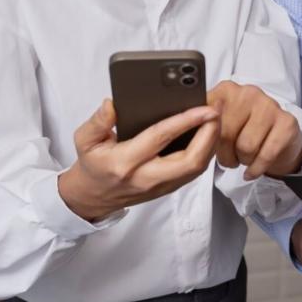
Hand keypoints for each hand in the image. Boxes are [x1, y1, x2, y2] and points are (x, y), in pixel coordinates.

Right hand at [58, 99, 219, 222]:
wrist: (92, 196)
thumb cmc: (92, 165)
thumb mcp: (85, 139)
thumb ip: (98, 121)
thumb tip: (112, 104)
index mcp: (125, 162)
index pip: (160, 138)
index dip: (185, 121)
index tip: (202, 107)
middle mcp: (145, 177)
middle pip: (190, 161)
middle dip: (209, 135)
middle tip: (216, 111)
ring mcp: (159, 186)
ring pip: (196, 168)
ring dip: (211, 143)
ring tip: (215, 118)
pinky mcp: (167, 188)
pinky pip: (193, 172)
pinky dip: (205, 151)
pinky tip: (207, 134)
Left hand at [207, 80, 301, 178]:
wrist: (278, 139)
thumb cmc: (243, 131)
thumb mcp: (219, 123)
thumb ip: (203, 123)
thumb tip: (186, 129)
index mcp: (226, 90)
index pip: (207, 118)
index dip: (207, 140)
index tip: (209, 148)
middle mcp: (248, 93)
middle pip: (226, 134)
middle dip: (225, 155)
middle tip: (229, 158)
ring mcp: (269, 105)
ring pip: (246, 146)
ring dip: (242, 160)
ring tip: (243, 157)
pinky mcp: (287, 122)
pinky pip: (266, 154)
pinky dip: (257, 168)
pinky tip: (253, 169)